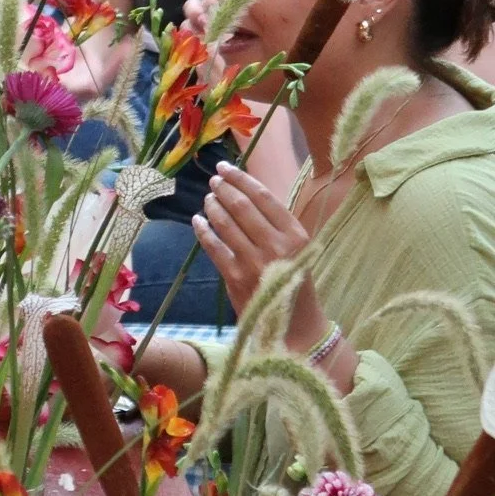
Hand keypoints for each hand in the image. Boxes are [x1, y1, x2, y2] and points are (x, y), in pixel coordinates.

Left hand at [193, 161, 315, 325]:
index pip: (264, 197)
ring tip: (208, 199)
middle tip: (213, 181)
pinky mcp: (236, 278)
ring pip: (226, 224)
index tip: (226, 169)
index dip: (242, 179)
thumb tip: (245, 194)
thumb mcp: (297, 250)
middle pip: (242, 207)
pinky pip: (214, 248)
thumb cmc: (294, 283)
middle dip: (224, 189)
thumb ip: (276, 226)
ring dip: (213, 207)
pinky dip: (203, 231)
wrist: (295, 326)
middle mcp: (277, 246)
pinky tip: (197, 221)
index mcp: (296, 235)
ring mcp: (255, 262)